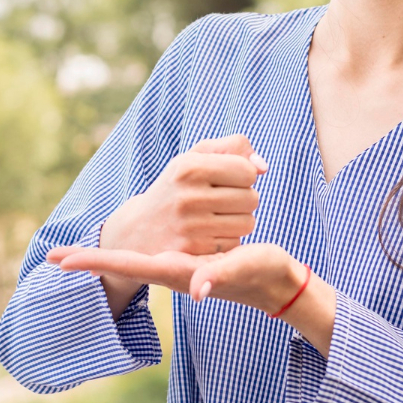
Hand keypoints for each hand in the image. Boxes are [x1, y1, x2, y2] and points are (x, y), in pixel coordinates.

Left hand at [47, 242, 336, 353]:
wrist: (275, 282)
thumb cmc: (261, 273)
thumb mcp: (243, 268)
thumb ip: (222, 276)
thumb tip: (198, 289)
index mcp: (176, 272)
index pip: (126, 266)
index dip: (95, 262)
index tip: (61, 260)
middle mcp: (170, 271)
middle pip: (120, 265)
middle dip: (87, 261)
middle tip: (51, 256)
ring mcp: (175, 268)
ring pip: (130, 263)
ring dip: (102, 259)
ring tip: (71, 256)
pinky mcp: (185, 262)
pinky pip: (146, 260)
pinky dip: (124, 257)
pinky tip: (114, 251)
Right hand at [90, 134, 266, 316]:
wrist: (139, 230)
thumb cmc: (177, 188)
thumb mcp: (194, 159)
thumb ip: (233, 149)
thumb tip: (263, 167)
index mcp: (189, 167)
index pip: (247, 171)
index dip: (243, 176)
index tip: (226, 180)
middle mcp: (188, 196)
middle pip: (252, 198)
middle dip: (243, 199)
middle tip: (220, 201)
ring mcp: (191, 227)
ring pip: (248, 223)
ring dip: (239, 220)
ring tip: (215, 217)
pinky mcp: (195, 252)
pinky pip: (235, 244)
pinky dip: (228, 239)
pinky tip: (209, 235)